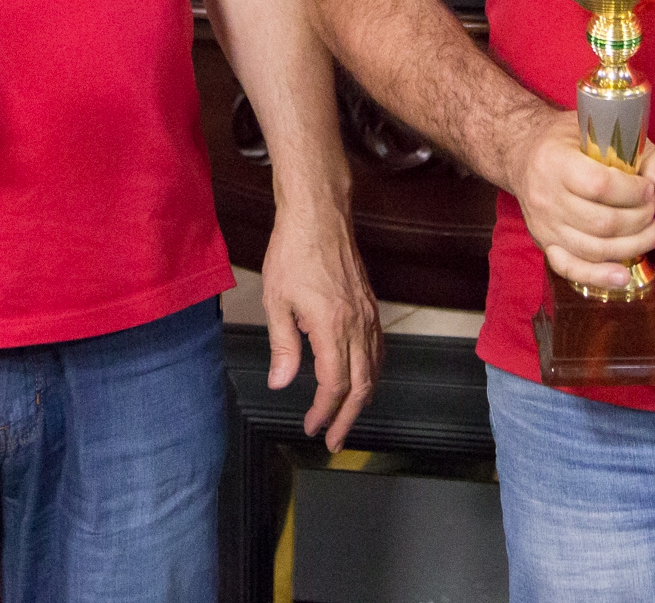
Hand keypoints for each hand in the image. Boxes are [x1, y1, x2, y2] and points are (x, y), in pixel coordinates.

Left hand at [259, 194, 380, 450]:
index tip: (312, 426)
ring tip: (346, 418)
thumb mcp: (276, 301)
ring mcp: (368, 314)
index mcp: (332, 326)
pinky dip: (371, 372)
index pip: (334, 384)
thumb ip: (282, 346)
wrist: (319, 215)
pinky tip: (361, 378)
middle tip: (333, 439)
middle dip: (348, 417)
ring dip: (362, 398)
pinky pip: (378, 348)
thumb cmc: (294, 252)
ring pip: (374, 369)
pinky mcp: (370, 305)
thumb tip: (281, 382)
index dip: (324, 411)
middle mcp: (357, 324)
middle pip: (362, 384)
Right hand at [504, 108, 654, 291]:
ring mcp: (544, 225)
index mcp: (556, 162)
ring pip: (594, 248)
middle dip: (640, 218)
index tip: (649, 187)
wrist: (521, 153)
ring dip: (634, 244)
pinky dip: (598, 276)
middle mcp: (546, 197)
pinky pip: (570, 268)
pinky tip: (623, 276)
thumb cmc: (566, 140)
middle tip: (654, 206)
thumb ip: (641, 153)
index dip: (633, 191)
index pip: (599, 186)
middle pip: (602, 223)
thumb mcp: (599, 130)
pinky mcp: (544, 243)